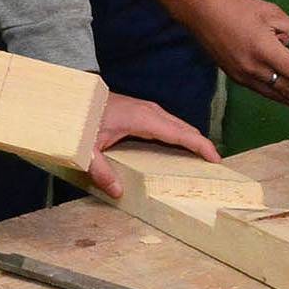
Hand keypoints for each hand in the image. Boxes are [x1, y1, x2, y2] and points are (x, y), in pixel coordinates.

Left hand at [86, 93, 220, 197]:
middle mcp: (150, 111)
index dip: (201, 146)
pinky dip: (179, 134)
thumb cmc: (80, 118)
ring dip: (191, 139)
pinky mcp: (140, 110)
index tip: (216, 160)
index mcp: (144, 119)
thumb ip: (100, 170)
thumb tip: (118, 192)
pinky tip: (178, 147)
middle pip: (184, 128)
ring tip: (202, 158)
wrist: (72, 96)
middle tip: (214, 165)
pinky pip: (167, 123)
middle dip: (201, 144)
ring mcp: (145, 108)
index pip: (181, 133)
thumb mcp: (86, 148)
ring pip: (177, 124)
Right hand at [181, 0, 288, 116]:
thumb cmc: (238, 7)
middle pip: (287, 91)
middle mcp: (253, 68)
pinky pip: (262, 90)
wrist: (201, 12)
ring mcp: (242, 76)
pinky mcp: (236, 77)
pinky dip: (277, 94)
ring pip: (274, 95)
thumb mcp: (273, 13)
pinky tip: (286, 95)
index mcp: (263, 49)